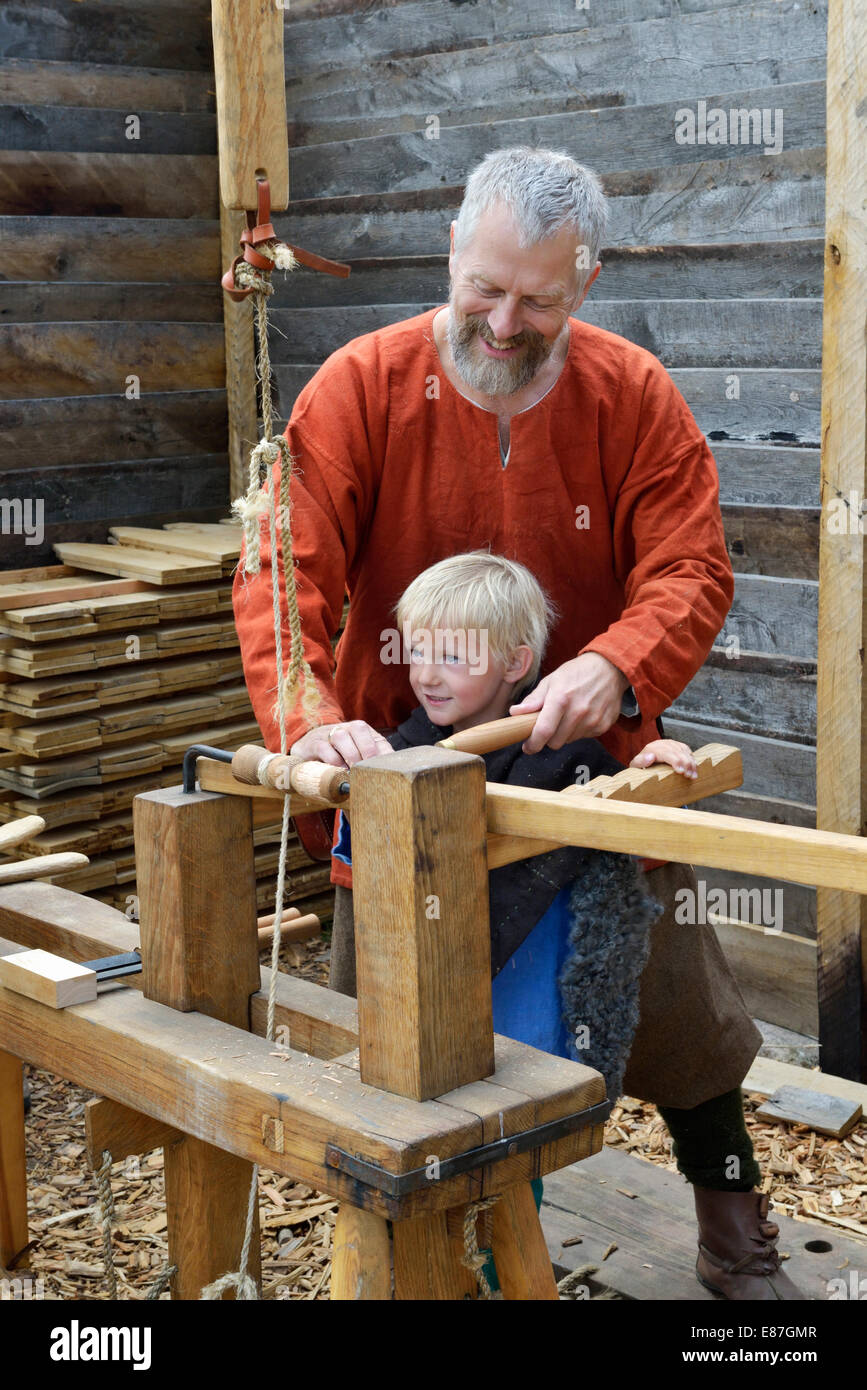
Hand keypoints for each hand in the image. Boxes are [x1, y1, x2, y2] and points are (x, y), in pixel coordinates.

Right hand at [290, 720, 392, 768]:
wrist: (308, 749)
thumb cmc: (339, 756)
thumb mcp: (358, 757)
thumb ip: (374, 763)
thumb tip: (393, 776)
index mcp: (362, 732)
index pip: (378, 740)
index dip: (384, 755)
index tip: (388, 771)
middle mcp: (346, 728)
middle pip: (359, 728)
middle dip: (367, 750)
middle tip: (369, 771)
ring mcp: (328, 734)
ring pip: (340, 736)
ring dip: (349, 755)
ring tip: (353, 772)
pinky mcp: (313, 743)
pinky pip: (323, 748)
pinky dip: (333, 761)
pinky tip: (338, 772)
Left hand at [509, 652, 628, 753]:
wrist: (609, 669)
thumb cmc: (577, 673)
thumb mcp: (551, 680)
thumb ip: (533, 699)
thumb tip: (515, 712)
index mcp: (561, 698)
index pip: (544, 731)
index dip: (533, 744)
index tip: (528, 747)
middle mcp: (578, 711)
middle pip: (555, 742)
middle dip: (548, 737)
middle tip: (549, 724)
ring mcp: (593, 720)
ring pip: (569, 741)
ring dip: (564, 733)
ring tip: (568, 715)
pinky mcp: (603, 725)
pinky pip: (584, 737)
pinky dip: (579, 730)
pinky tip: (581, 715)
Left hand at [630, 738, 696, 778]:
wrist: (644, 760)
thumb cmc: (641, 766)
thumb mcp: (635, 766)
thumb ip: (640, 761)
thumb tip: (650, 757)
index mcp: (652, 748)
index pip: (666, 752)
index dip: (675, 761)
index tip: (680, 771)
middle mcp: (662, 744)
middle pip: (677, 751)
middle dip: (685, 764)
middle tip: (689, 776)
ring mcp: (671, 743)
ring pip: (684, 751)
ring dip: (691, 763)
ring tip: (693, 775)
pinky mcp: (677, 746)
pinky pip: (687, 750)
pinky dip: (692, 759)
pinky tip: (694, 768)